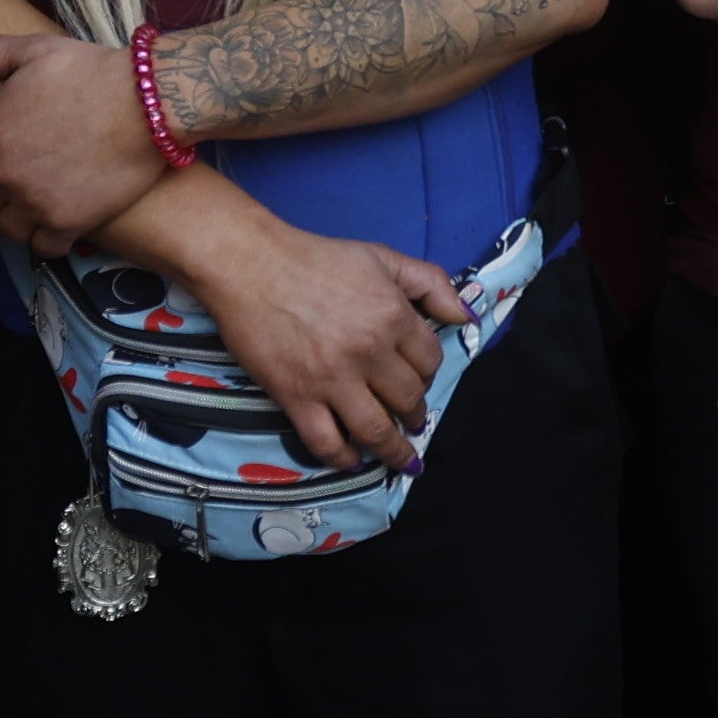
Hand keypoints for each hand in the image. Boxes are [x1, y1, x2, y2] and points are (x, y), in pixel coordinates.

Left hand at [0, 32, 164, 245]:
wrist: (148, 102)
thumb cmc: (92, 72)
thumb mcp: (32, 51)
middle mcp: (1, 173)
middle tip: (17, 181)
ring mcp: (32, 202)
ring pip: (5, 229)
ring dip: (17, 219)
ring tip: (38, 203)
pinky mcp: (66, 223)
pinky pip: (41, 248)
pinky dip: (47, 239)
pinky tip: (61, 220)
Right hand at [174, 195, 474, 469]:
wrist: (249, 263)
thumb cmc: (315, 258)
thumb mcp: (381, 257)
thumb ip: (430, 283)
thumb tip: (467, 315)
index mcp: (393, 316)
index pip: (430, 361)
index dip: (430, 374)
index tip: (421, 381)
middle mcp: (369, 352)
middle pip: (408, 399)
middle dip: (416, 414)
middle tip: (413, 420)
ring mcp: (332, 379)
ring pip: (376, 430)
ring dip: (394, 451)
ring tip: (401, 458)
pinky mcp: (296, 397)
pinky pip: (327, 442)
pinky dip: (344, 459)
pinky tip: (353, 460)